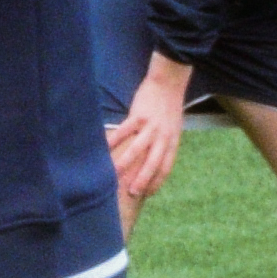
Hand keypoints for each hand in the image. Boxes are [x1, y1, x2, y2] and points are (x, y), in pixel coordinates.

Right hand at [106, 57, 192, 212]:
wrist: (168, 83)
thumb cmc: (168, 107)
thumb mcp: (172, 128)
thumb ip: (163, 144)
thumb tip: (150, 160)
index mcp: (172, 141)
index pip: (166, 167)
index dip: (157, 182)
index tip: (147, 194)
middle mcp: (163, 137)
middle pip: (153, 163)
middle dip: (142, 180)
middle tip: (131, 193)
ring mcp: (151, 127)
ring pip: (137, 150)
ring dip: (125, 164)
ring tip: (114, 176)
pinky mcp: (139, 116)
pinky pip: (124, 131)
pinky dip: (114, 141)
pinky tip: (104, 149)